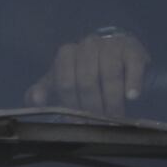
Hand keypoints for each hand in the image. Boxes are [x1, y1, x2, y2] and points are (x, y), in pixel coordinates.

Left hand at [35, 27, 149, 113]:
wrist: (118, 53)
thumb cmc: (88, 71)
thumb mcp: (65, 79)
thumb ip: (45, 89)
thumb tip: (34, 100)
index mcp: (67, 53)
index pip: (65, 82)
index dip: (71, 104)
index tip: (79, 121)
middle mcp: (88, 45)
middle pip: (87, 79)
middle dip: (93, 105)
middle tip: (100, 122)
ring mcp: (111, 45)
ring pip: (109, 73)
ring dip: (112, 99)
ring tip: (116, 116)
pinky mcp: (132, 48)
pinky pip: (132, 66)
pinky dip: (132, 83)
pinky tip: (132, 97)